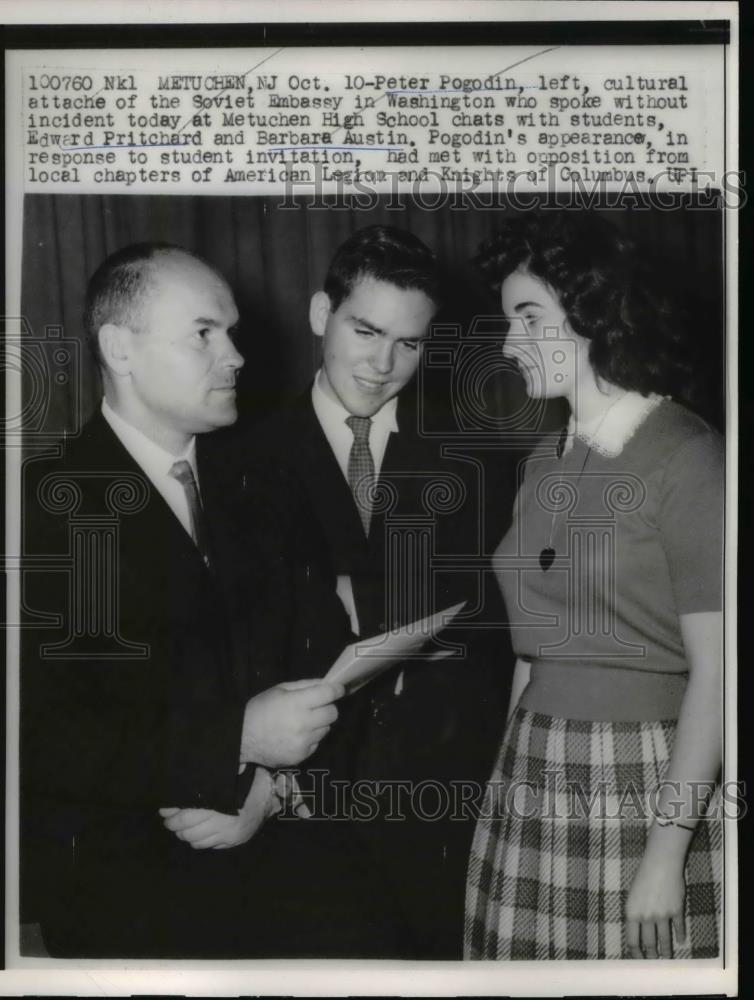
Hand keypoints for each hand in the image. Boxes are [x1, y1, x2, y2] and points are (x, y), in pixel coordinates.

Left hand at [159, 766, 280, 849]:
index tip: (164, 810)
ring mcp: (228, 836)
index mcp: (222, 808)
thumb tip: (189, 773)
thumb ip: (215, 776)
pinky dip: (197, 841)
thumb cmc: (251, 779)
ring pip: (196, 841)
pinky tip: (194, 832)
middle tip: (167, 818)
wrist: (274, 795)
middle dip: (174, 825)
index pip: (188, 816)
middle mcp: (224, 826)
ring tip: (178, 826)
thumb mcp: (232, 772)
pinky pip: (207, 846)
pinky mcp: (232, 842)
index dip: (172, 814)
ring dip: (184, 834)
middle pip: (188, 831)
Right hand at [240, 679, 344, 767]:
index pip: (328, 695)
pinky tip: (296, 735)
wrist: (242, 737)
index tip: (339, 689)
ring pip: (326, 729)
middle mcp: (303, 724)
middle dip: (328, 707)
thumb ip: (305, 685)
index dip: (337, 690)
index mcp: (296, 703)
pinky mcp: (301, 756)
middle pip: (333, 713)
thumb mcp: (280, 689)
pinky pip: (316, 743)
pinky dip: (310, 738)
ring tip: (303, 722)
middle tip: (318, 706)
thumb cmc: (261, 708)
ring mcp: (303, 742)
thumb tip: (327, 683)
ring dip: (319, 724)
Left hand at [625, 847, 686, 957]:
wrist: (660, 863)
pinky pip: (678, 927)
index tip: (638, 957)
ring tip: (666, 957)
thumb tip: (638, 928)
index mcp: (632, 913)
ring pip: (664, 939)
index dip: (636, 951)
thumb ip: (635, 912)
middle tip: (653, 960)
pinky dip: (680, 935)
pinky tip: (681, 941)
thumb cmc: (642, 875)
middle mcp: (647, 918)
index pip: (632, 939)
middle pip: (649, 942)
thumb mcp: (632, 895)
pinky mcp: (676, 911)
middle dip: (651, 954)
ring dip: (666, 950)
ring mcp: (663, 915)